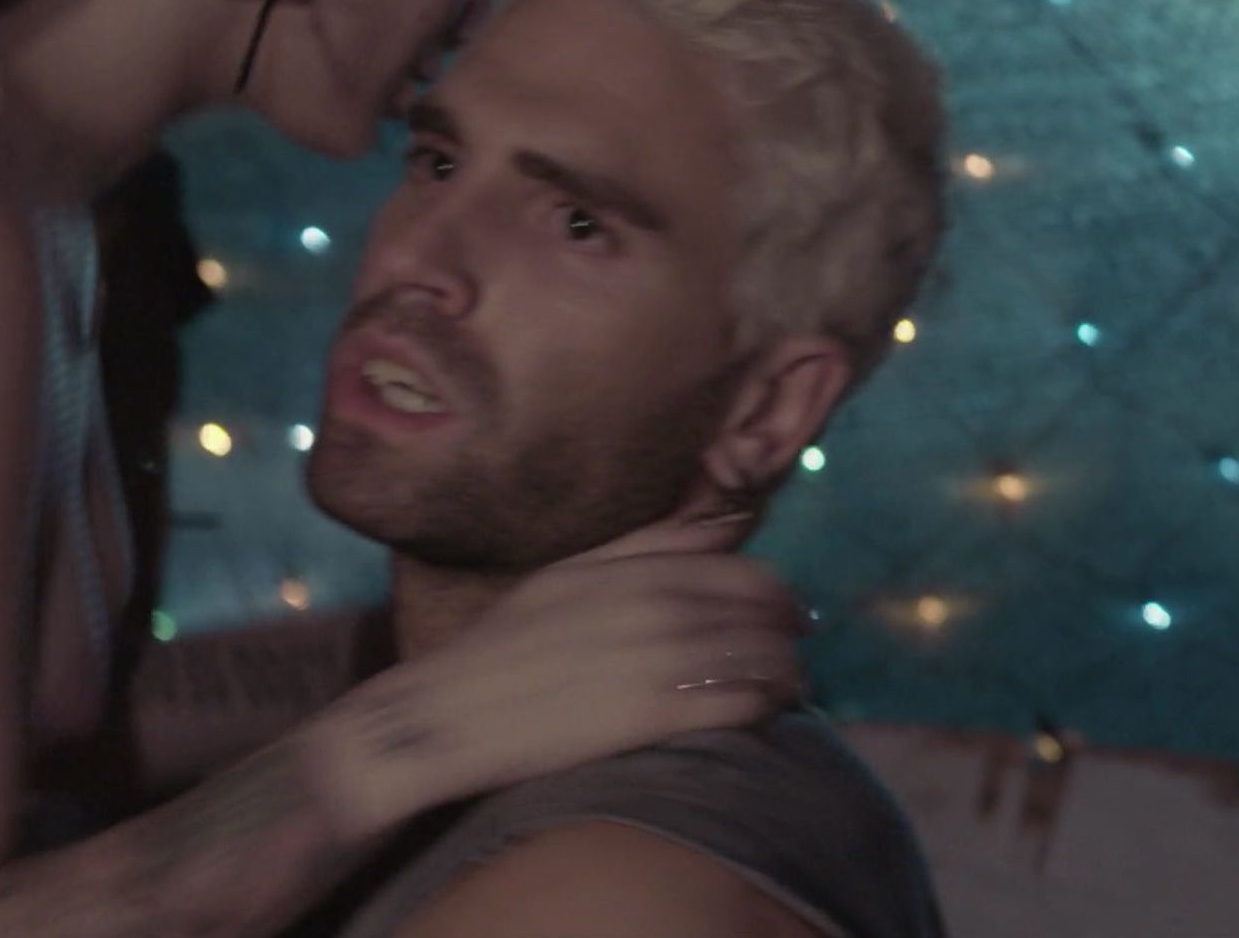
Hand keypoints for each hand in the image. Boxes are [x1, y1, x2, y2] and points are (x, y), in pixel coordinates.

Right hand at [311, 522, 807, 837]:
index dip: (771, 592)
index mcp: (626, 570)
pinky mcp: (643, 713)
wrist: (439, 717)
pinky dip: (761, 703)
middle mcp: (644, 606)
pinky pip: (729, 701)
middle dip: (785, 630)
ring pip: (751, 655)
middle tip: (799, 649)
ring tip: (793, 686)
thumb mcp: (570, 577)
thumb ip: (648, 546)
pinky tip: (770, 712)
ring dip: (784, 669)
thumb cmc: (505, 649)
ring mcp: (646, 658)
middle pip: (751, 612)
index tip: (787, 611)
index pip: (732, 569)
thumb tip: (726, 522)